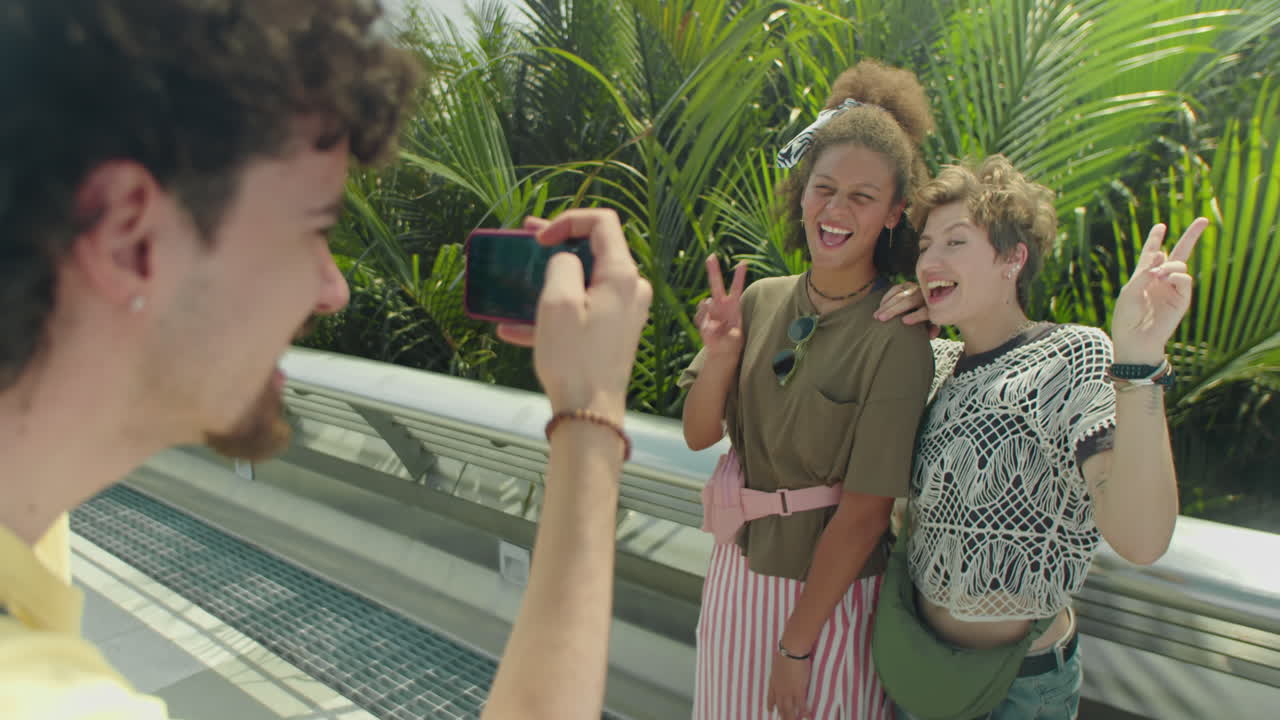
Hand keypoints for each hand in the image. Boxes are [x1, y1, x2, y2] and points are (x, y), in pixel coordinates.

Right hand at [496, 209, 652, 418]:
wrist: (589, 413)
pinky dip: (553, 313)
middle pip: (594, 250)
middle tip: (525, 243)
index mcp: (622, 275)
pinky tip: (514, 328)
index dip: (567, 220)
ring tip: (515, 286)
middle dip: (556, 246)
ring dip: (550, 281)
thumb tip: (566, 261)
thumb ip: (562, 265)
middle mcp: (631, 290)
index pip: (602, 222)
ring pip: (584, 282)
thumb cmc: (573, 358)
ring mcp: (624, 313)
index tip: (539, 239)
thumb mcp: (557, 301)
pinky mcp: (614, 333)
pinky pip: (582, 311)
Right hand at [694, 254, 746, 358]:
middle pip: (716, 285)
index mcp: (733, 306)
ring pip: (705, 303)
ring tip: (718, 329)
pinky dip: (704, 325)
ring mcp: (709, 310)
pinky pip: (699, 317)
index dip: (739, 276)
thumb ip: (730, 334)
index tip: (743, 262)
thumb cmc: (732, 342)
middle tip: (711, 255)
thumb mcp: (736, 340)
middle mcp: (720, 304)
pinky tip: (710, 332)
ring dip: (709, 313)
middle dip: (713, 270)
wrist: (721, 350)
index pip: (736, 288)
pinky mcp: (701, 318)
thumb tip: (714, 325)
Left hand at [767, 654, 812, 719]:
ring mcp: (789, 691)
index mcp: (773, 682)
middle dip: (783, 715)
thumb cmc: (785, 654)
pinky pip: (801, 704)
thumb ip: (778, 672)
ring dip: (792, 716)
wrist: (791, 651)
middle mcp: (780, 689)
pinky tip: (806, 715)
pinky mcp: (799, 690)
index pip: (770, 697)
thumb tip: (780, 672)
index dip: (770, 705)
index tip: (770, 710)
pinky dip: (803, 711)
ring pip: (790, 708)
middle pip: (780, 706)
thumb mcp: (776, 665)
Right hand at [874, 281, 936, 336]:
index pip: (925, 311)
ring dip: (886, 305)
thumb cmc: (929, 313)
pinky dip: (886, 298)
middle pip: (909, 301)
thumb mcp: (934, 321)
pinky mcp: (907, 284)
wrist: (930, 295)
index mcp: (932, 306)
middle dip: (894, 310)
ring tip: (876, 315)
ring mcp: (915, 288)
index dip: (915, 316)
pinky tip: (880, 306)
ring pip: (899, 295)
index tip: (904, 321)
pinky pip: (895, 289)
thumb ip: (933, 329)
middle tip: (881, 319)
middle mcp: (924, 295)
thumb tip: (931, 336)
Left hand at [1111, 217, 1206, 363]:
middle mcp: (1161, 279)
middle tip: (1203, 220)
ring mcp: (1173, 288)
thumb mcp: (1130, 291)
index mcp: (1144, 276)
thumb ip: (1144, 272)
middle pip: (1178, 253)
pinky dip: (1176, 275)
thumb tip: (1162, 254)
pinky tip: (1166, 278)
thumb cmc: (1126, 317)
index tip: (1160, 226)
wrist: (1135, 339)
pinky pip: (1185, 279)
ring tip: (1158, 274)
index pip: (1151, 253)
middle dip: (1191, 236)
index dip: (1155, 239)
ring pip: (1180, 264)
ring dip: (1169, 265)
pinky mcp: (1182, 300)